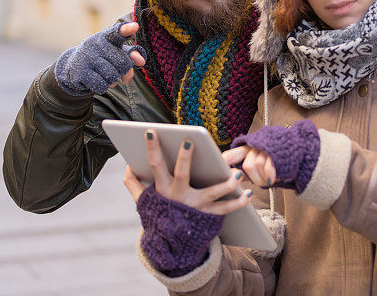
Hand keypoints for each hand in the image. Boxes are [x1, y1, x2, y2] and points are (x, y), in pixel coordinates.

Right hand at [53, 21, 146, 96]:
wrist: (74, 67)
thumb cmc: (103, 59)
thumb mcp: (117, 54)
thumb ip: (132, 55)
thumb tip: (141, 61)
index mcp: (107, 37)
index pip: (118, 32)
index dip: (126, 30)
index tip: (135, 27)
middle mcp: (96, 44)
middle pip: (123, 64)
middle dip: (122, 71)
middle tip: (113, 68)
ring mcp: (86, 57)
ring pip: (113, 76)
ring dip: (113, 80)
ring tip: (104, 74)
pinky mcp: (80, 72)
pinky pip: (102, 86)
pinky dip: (103, 87)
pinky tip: (96, 81)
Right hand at [123, 129, 252, 214]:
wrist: (172, 245)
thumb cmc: (162, 213)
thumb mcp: (145, 202)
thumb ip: (134, 183)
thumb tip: (127, 165)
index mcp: (163, 190)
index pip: (155, 166)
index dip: (151, 149)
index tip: (151, 132)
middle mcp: (179, 197)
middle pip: (182, 175)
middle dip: (184, 158)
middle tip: (189, 141)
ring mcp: (195, 207)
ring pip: (211, 194)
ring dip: (225, 184)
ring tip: (236, 173)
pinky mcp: (208, 217)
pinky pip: (225, 209)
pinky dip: (238, 202)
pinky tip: (248, 193)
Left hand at [229, 120, 320, 192]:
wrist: (301, 151)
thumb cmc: (277, 160)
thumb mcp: (259, 161)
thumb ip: (246, 169)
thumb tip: (232, 179)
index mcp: (247, 148)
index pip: (229, 155)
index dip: (224, 165)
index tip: (227, 177)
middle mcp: (254, 145)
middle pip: (246, 165)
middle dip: (253, 179)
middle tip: (261, 183)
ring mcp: (265, 147)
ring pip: (256, 166)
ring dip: (263, 179)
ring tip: (270, 181)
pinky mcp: (276, 152)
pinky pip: (268, 167)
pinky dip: (270, 177)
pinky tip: (273, 179)